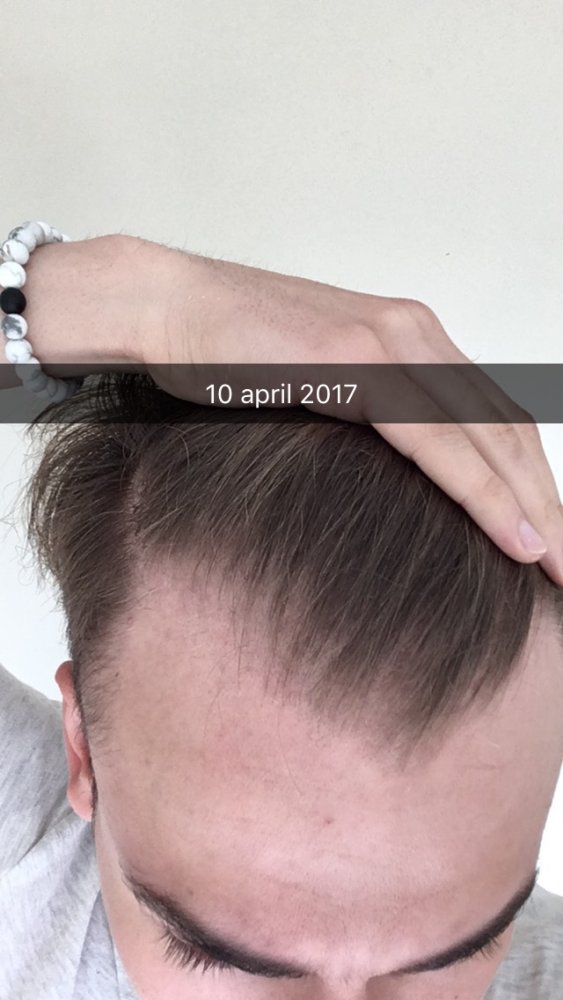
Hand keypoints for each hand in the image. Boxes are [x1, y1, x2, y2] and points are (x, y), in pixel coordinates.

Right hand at [133, 237, 562, 585]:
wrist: (171, 307)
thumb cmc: (232, 352)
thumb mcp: (319, 383)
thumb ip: (367, 413)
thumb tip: (393, 472)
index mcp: (412, 340)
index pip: (495, 420)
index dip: (532, 481)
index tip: (549, 535)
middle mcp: (416, 335)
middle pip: (509, 432)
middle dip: (548, 503)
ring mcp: (389, 344)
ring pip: (489, 439)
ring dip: (533, 508)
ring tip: (559, 563)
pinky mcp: (357, 364)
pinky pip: (438, 442)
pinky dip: (484, 494)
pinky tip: (516, 537)